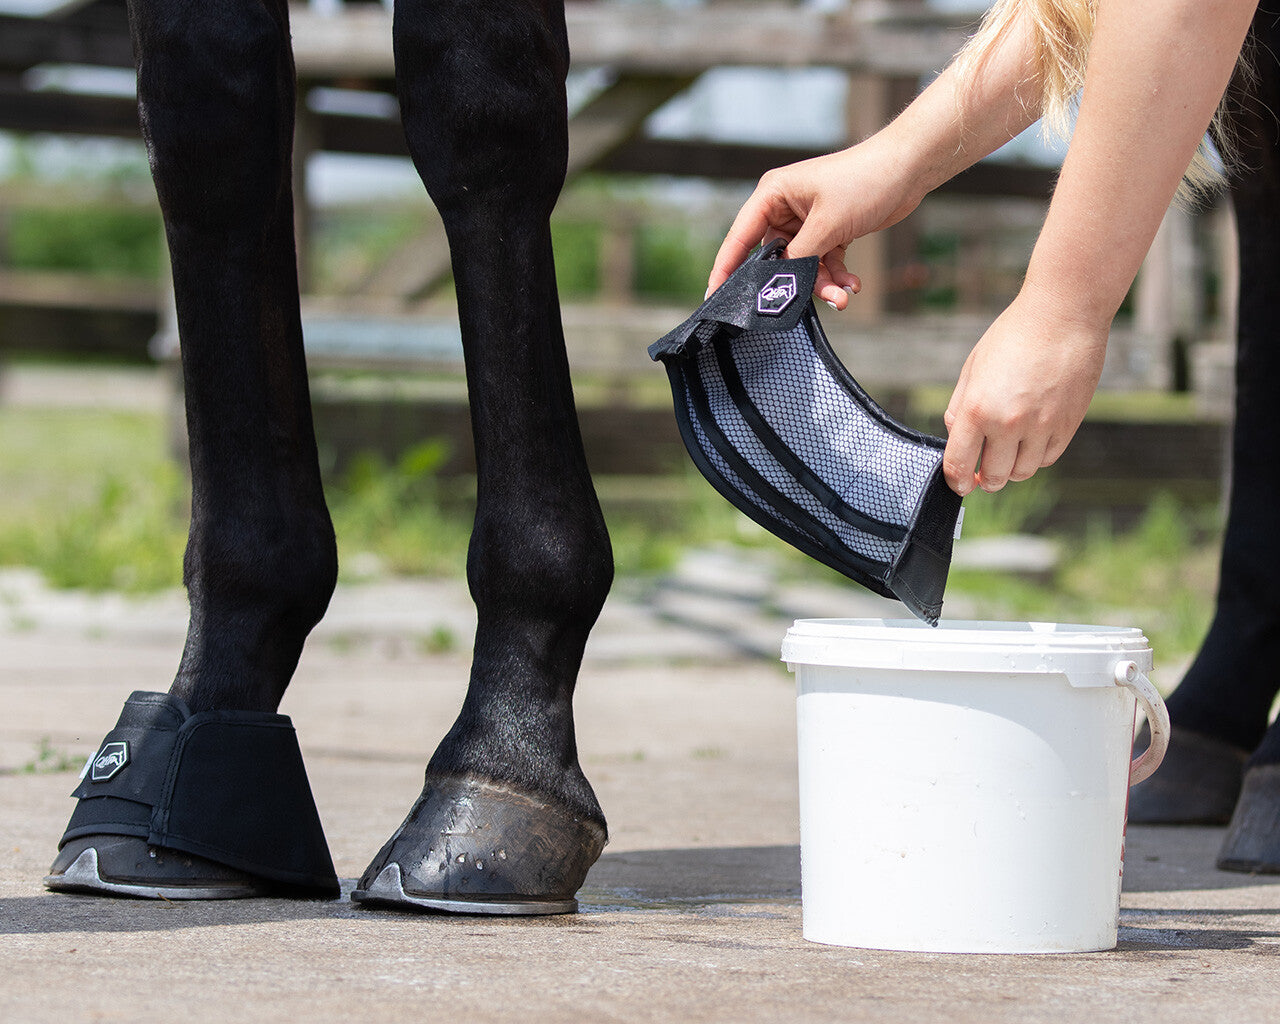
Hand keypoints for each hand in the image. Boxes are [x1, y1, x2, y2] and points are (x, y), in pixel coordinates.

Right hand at [706, 142, 924, 308]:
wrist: (908, 169)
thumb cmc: (864, 181)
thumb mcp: (827, 224)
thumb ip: (800, 257)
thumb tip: (782, 283)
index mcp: (773, 195)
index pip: (740, 237)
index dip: (726, 268)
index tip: (714, 296)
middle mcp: (785, 207)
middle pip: (776, 258)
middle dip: (795, 281)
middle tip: (806, 302)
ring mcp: (808, 221)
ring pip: (803, 264)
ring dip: (822, 283)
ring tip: (842, 296)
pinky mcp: (829, 230)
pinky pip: (823, 262)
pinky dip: (836, 275)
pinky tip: (851, 284)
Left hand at [943, 288, 1107, 495]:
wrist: (1063, 315)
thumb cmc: (1013, 336)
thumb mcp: (972, 368)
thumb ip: (960, 407)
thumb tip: (955, 438)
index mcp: (977, 408)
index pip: (959, 464)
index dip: (956, 481)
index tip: (959, 485)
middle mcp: (1008, 423)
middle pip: (994, 477)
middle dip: (985, 480)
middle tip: (983, 475)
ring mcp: (1041, 426)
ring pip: (1022, 472)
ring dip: (1011, 470)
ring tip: (1007, 455)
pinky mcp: (1067, 425)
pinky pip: (1048, 458)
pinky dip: (1036, 457)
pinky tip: (1030, 441)